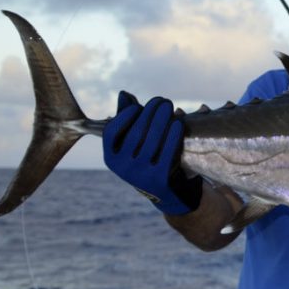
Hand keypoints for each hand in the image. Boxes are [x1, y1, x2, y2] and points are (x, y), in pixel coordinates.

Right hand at [103, 91, 201, 214]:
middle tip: (163, 101)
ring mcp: (141, 175)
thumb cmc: (148, 160)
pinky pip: (167, 152)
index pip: (111, 133)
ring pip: (152, 141)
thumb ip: (128, 120)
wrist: (168, 194)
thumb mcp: (134, 144)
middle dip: (150, 113)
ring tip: (169, 107)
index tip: (138, 106)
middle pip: (136, 134)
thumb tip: (124, 94)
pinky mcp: (160, 179)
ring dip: (162, 120)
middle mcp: (122, 168)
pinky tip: (177, 123)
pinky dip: (172, 135)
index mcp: (111, 158)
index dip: (124, 117)